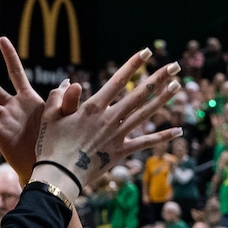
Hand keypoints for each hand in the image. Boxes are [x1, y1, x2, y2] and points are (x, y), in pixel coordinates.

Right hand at [0, 38, 53, 180]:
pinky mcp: (1, 135)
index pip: (16, 73)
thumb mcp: (64, 117)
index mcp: (28, 99)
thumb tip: (70, 82)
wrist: (50, 166)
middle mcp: (12, 107)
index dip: (10, 56)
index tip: (2, 39)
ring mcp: (4, 120)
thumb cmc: (58, 142)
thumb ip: (65, 100)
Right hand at [35, 53, 184, 191]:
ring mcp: (118, 135)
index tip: (147, 52)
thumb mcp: (49, 116)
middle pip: (140, 94)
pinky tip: (178, 130)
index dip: (133, 64)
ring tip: (178, 85)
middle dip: (159, 78)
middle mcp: (110, 118)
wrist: (59, 176)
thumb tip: (69, 82)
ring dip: (163, 99)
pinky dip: (162, 137)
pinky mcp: (121, 152)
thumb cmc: (50, 145)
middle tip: (175, 66)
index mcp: (93, 107)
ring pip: (146, 114)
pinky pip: (146, 143)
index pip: (118, 80)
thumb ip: (58, 96)